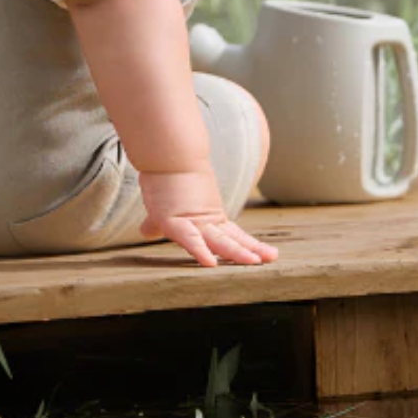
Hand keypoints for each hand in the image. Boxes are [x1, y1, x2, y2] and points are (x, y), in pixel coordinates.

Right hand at [138, 170, 277, 267]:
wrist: (163, 153)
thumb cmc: (161, 177)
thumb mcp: (160, 208)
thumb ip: (155, 223)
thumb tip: (146, 232)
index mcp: (206, 217)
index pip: (230, 235)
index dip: (246, 245)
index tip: (262, 255)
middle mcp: (203, 220)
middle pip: (230, 239)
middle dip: (250, 249)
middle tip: (271, 257)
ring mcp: (191, 220)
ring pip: (218, 240)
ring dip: (237, 252)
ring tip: (255, 261)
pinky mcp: (173, 220)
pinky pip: (188, 239)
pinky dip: (199, 251)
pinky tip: (209, 264)